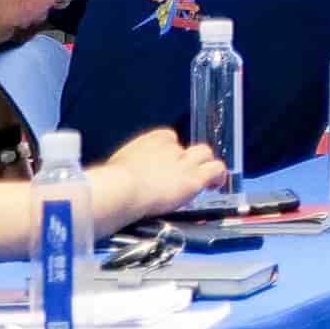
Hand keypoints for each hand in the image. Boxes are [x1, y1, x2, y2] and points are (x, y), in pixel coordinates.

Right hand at [92, 128, 226, 229]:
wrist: (121, 190)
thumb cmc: (111, 184)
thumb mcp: (114, 169)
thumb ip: (125, 170)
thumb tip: (116, 180)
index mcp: (148, 142)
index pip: (168, 138)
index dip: (169, 152)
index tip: (165, 166)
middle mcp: (169, 148)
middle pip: (187, 147)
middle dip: (187, 160)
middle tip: (182, 176)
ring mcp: (184, 162)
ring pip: (205, 154)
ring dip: (204, 165)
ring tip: (203, 180)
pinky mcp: (194, 178)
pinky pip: (216, 170)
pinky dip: (218, 176)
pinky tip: (214, 186)